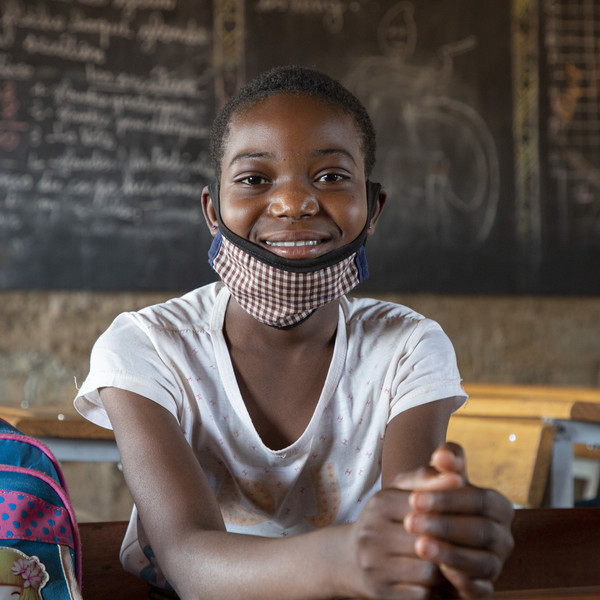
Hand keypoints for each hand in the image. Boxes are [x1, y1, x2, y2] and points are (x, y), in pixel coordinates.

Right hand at [345, 454, 464, 599]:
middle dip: (451, 545)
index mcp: (380, 502)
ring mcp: (374, 565)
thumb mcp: (400, 492)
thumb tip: (457, 477)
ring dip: (445, 571)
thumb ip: (428, 478)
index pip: (428, 508)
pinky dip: (436, 590)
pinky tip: (440, 582)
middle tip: (471, 546)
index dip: (452, 515)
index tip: (471, 518)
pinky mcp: (380, 593)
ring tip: (455, 565)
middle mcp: (372, 533)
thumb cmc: (387, 518)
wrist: (349, 557)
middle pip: (431, 542)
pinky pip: (422, 595)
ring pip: (429, 572)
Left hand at [400, 443, 514, 598]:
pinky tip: (438, 571)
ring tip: (419, 546)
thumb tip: (441, 456)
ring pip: (482, 562)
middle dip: (445, 526)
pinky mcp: (484, 589)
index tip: (414, 499)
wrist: (415, 537)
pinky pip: (480, 589)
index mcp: (497, 505)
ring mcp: (496, 564)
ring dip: (450, 554)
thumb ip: (441, 465)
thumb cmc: (427, 501)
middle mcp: (503, 536)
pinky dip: (461, 580)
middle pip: (483, 531)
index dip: (448, 499)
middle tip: (409, 522)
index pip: (482, 500)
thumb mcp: (429, 480)